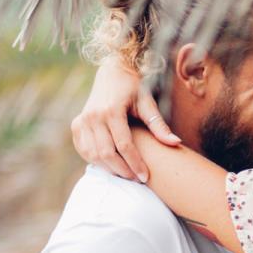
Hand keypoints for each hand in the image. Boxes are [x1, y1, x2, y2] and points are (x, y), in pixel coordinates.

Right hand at [71, 58, 179, 181]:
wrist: (112, 73)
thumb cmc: (134, 89)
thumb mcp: (147, 103)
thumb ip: (159, 125)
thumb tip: (176, 143)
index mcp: (111, 111)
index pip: (124, 145)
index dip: (135, 163)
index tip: (145, 177)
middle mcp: (93, 116)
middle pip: (106, 153)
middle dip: (122, 170)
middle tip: (136, 179)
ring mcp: (82, 121)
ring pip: (93, 154)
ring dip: (109, 168)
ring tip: (126, 174)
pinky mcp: (76, 125)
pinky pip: (84, 150)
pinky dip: (95, 161)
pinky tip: (110, 165)